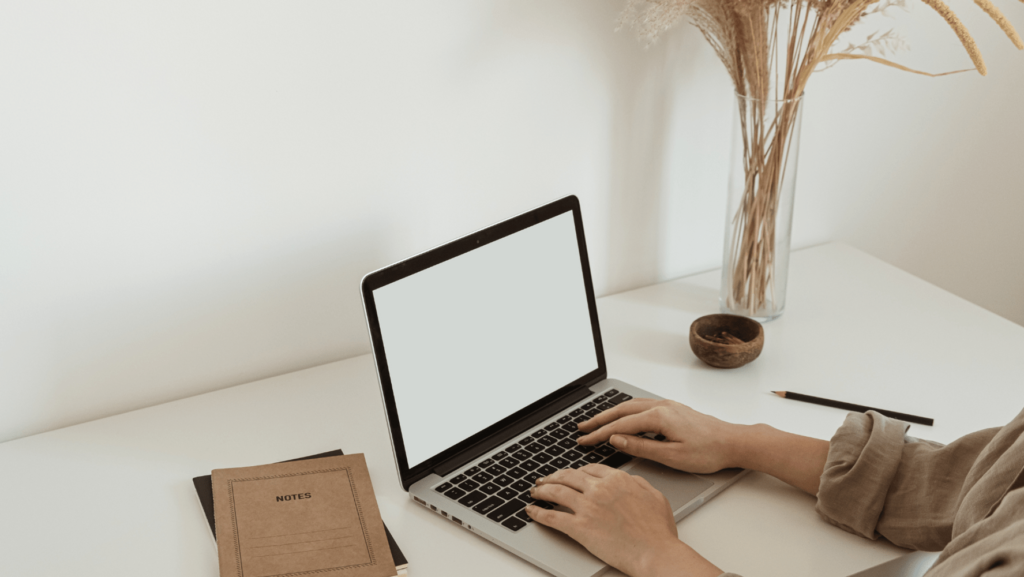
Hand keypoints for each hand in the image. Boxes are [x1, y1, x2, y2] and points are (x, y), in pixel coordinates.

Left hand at [526, 465, 720, 576]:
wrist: (655, 552)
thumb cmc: (658, 531)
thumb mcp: (654, 496)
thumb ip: (637, 484)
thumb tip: (628, 479)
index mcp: (617, 480)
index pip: (589, 469)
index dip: (576, 471)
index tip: (570, 475)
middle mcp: (600, 489)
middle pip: (569, 476)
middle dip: (553, 476)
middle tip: (545, 480)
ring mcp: (588, 507)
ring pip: (557, 491)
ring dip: (542, 490)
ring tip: (535, 491)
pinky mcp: (580, 527)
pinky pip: (552, 517)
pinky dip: (538, 513)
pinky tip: (532, 511)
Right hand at [577, 399, 741, 473]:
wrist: (733, 442)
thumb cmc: (708, 451)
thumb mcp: (672, 456)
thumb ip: (641, 446)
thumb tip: (617, 439)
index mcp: (659, 416)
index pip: (620, 425)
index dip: (599, 433)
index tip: (584, 440)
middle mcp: (660, 406)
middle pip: (621, 410)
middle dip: (598, 419)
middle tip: (581, 427)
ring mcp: (667, 405)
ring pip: (630, 406)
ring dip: (610, 413)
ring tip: (595, 421)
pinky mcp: (672, 409)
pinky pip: (641, 406)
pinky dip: (625, 411)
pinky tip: (621, 417)